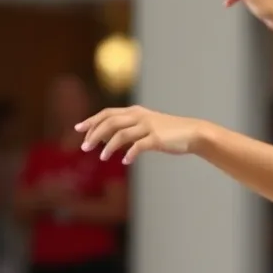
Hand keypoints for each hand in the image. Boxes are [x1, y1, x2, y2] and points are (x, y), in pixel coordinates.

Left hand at [76, 105, 203, 164]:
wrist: (193, 133)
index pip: (107, 113)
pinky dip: (129, 154)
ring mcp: (148, 127)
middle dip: (94, 134)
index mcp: (135, 112)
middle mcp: (140, 116)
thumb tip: (110, 140)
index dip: (91, 121)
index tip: (78, 129)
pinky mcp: (157, 138)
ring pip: (121, 134)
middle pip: (110, 122)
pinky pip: (138, 146)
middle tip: (84, 148)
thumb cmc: (169, 132)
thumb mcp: (147, 126)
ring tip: (102, 158)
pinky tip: (125, 161)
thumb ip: (130, 130)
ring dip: (108, 146)